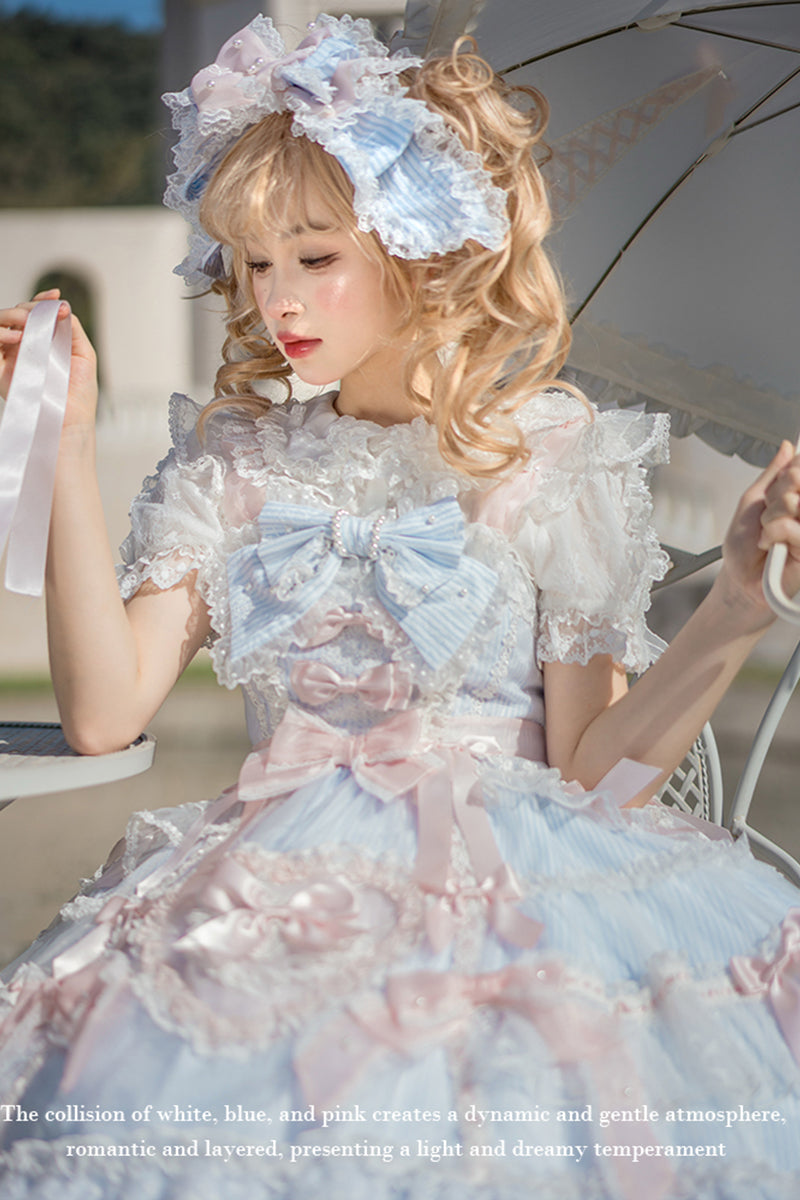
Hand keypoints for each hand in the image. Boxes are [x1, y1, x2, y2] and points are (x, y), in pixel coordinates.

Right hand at [0, 289, 98, 432]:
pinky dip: (1, 334)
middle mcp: (27, 347)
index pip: (37, 314)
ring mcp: (12, 357)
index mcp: (46, 342)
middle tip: (46, 313)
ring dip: (14, 315)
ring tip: (29, 321)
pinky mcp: (1, 369)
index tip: (56, 296)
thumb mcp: (84, 354)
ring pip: (1, 323)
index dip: (43, 301)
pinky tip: (16, 337)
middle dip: (31, 307)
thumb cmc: (79, 395)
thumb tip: (60, 304)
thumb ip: (72, 327)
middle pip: (18, 314)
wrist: (70, 422)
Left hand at [717, 441, 799, 627]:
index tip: (775, 490)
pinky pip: (792, 527)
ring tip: (768, 534)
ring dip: (770, 518)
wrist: (740, 578)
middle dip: (774, 497)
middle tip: (767, 516)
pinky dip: (773, 535)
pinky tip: (772, 547)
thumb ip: (773, 473)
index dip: (788, 475)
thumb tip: (787, 447)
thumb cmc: (745, 544)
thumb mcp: (754, 500)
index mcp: (798, 496)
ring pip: (793, 502)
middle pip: (796, 479)